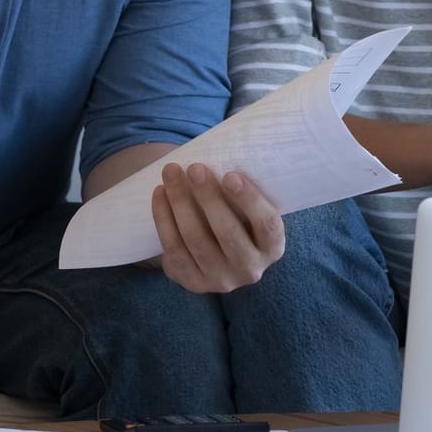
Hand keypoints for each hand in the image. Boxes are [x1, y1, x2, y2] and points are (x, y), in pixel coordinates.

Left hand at [149, 163, 285, 293]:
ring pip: (196, 240)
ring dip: (180, 202)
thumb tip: (223, 149)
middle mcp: (250, 269)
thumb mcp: (249, 209)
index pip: (267, 225)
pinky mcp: (192, 282)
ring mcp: (220, 280)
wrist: (214, 251)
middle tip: (194, 168)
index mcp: (272, 247)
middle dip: (208, 197)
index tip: (230, 175)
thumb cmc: (235, 215)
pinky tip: (159, 194)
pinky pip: (173, 248)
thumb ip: (241, 190)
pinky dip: (163, 218)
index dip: (250, 201)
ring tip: (171, 172)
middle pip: (228, 233)